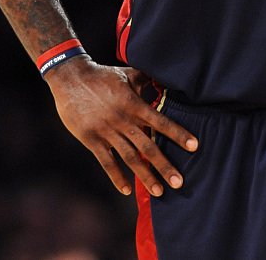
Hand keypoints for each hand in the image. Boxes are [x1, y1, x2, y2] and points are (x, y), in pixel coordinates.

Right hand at [44, 56, 197, 195]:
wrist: (71, 78)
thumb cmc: (103, 75)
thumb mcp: (129, 73)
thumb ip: (148, 79)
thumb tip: (167, 78)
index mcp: (134, 105)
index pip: (161, 122)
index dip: (178, 134)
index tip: (194, 146)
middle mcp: (123, 120)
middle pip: (148, 147)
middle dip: (165, 166)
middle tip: (180, 183)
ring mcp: (107, 131)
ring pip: (130, 158)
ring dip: (145, 176)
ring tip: (159, 191)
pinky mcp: (91, 139)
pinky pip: (106, 161)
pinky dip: (116, 176)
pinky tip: (126, 190)